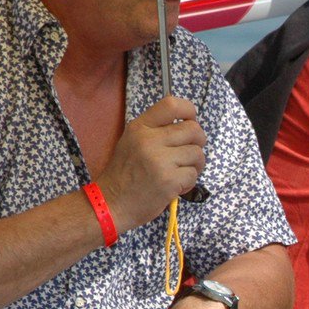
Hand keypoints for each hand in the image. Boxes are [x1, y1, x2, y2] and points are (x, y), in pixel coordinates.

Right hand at [96, 97, 206, 231]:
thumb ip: (157, 131)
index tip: (189, 122)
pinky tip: (174, 187)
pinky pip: (193, 175)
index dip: (189, 111)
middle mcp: (150, 140)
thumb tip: (189, 125)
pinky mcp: (169, 180)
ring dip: (194, 165)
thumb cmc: (125, 174)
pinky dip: (188, 183)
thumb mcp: (132, 142)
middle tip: (188, 155)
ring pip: (197, 153)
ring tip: (179, 173)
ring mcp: (160, 160)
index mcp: (140, 127)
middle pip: (194, 129)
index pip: (172, 104)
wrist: (110, 203)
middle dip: (198, 143)